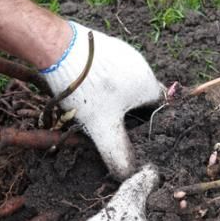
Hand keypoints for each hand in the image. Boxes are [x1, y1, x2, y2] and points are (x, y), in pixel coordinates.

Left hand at [40, 21, 163, 178]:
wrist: (59, 48)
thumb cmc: (87, 89)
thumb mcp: (102, 127)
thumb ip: (117, 153)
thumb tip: (128, 174)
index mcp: (148, 84)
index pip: (159, 110)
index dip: (148, 126)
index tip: (133, 137)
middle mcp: (142, 66)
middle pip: (141, 97)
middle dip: (129, 114)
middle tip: (112, 126)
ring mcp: (123, 53)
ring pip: (125, 83)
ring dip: (115, 98)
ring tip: (96, 110)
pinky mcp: (105, 46)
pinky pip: (111, 70)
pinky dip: (103, 83)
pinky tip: (86, 91)